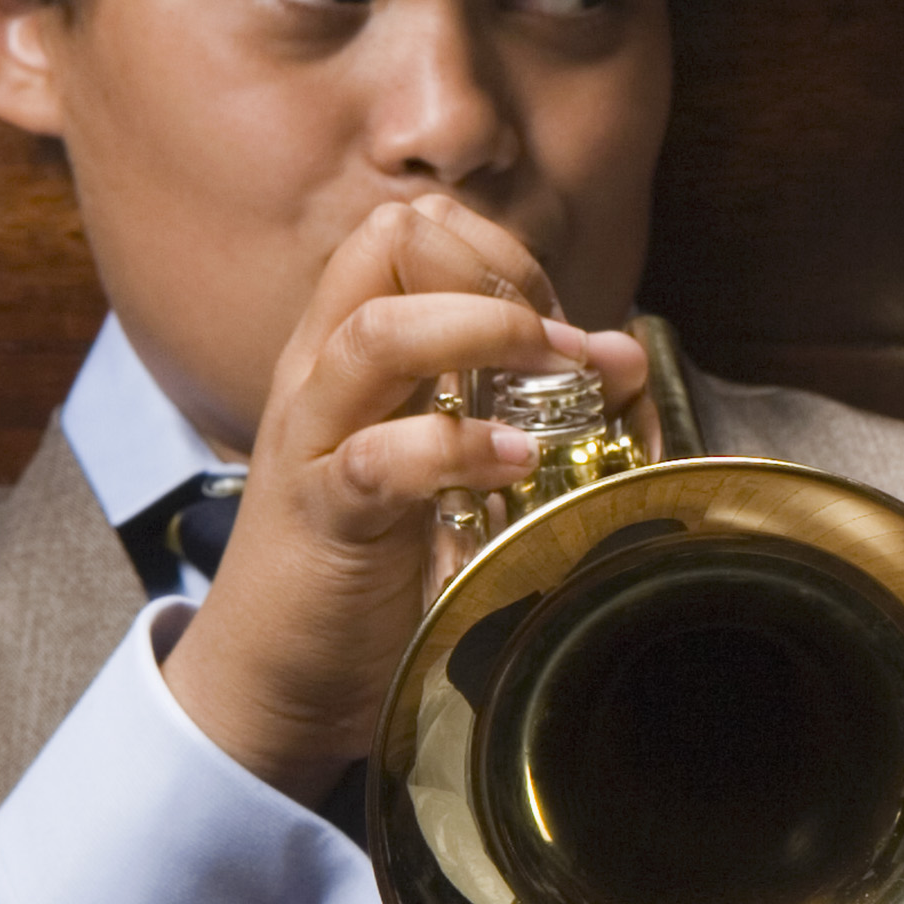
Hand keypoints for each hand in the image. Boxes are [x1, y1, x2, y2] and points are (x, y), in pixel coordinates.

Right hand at [157, 191, 649, 801]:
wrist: (281, 674)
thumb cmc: (375, 561)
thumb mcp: (454, 463)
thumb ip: (528, 401)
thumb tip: (621, 349)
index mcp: (350, 348)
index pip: (409, 228)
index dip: (496, 251)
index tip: (555, 314)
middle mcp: (325, 374)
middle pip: (387, 241)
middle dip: (494, 272)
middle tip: (561, 342)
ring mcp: (316, 439)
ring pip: (377, 332)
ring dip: (483, 334)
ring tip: (555, 374)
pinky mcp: (324, 516)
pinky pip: (379, 457)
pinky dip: (458, 448)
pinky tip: (515, 461)